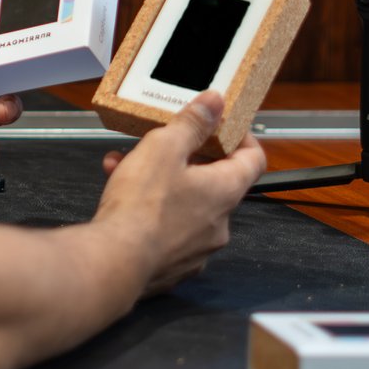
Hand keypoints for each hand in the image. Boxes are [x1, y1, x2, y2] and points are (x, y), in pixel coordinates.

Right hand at [94, 92, 266, 294]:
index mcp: (225, 192)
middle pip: (213, 181)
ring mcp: (197, 248)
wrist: (114, 262)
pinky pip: (167, 229)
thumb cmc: (142, 207)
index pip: (253, 160)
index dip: (241, 138)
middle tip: (161, 144)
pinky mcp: (173, 265)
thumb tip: (215, 102)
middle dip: (184, 158)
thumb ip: (191, 122)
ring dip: (159, 183)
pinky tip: (120, 200)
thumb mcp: (164, 147)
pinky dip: (149, 212)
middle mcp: (218, 223)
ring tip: (125, 168)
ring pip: (184, 204)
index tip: (222, 126)